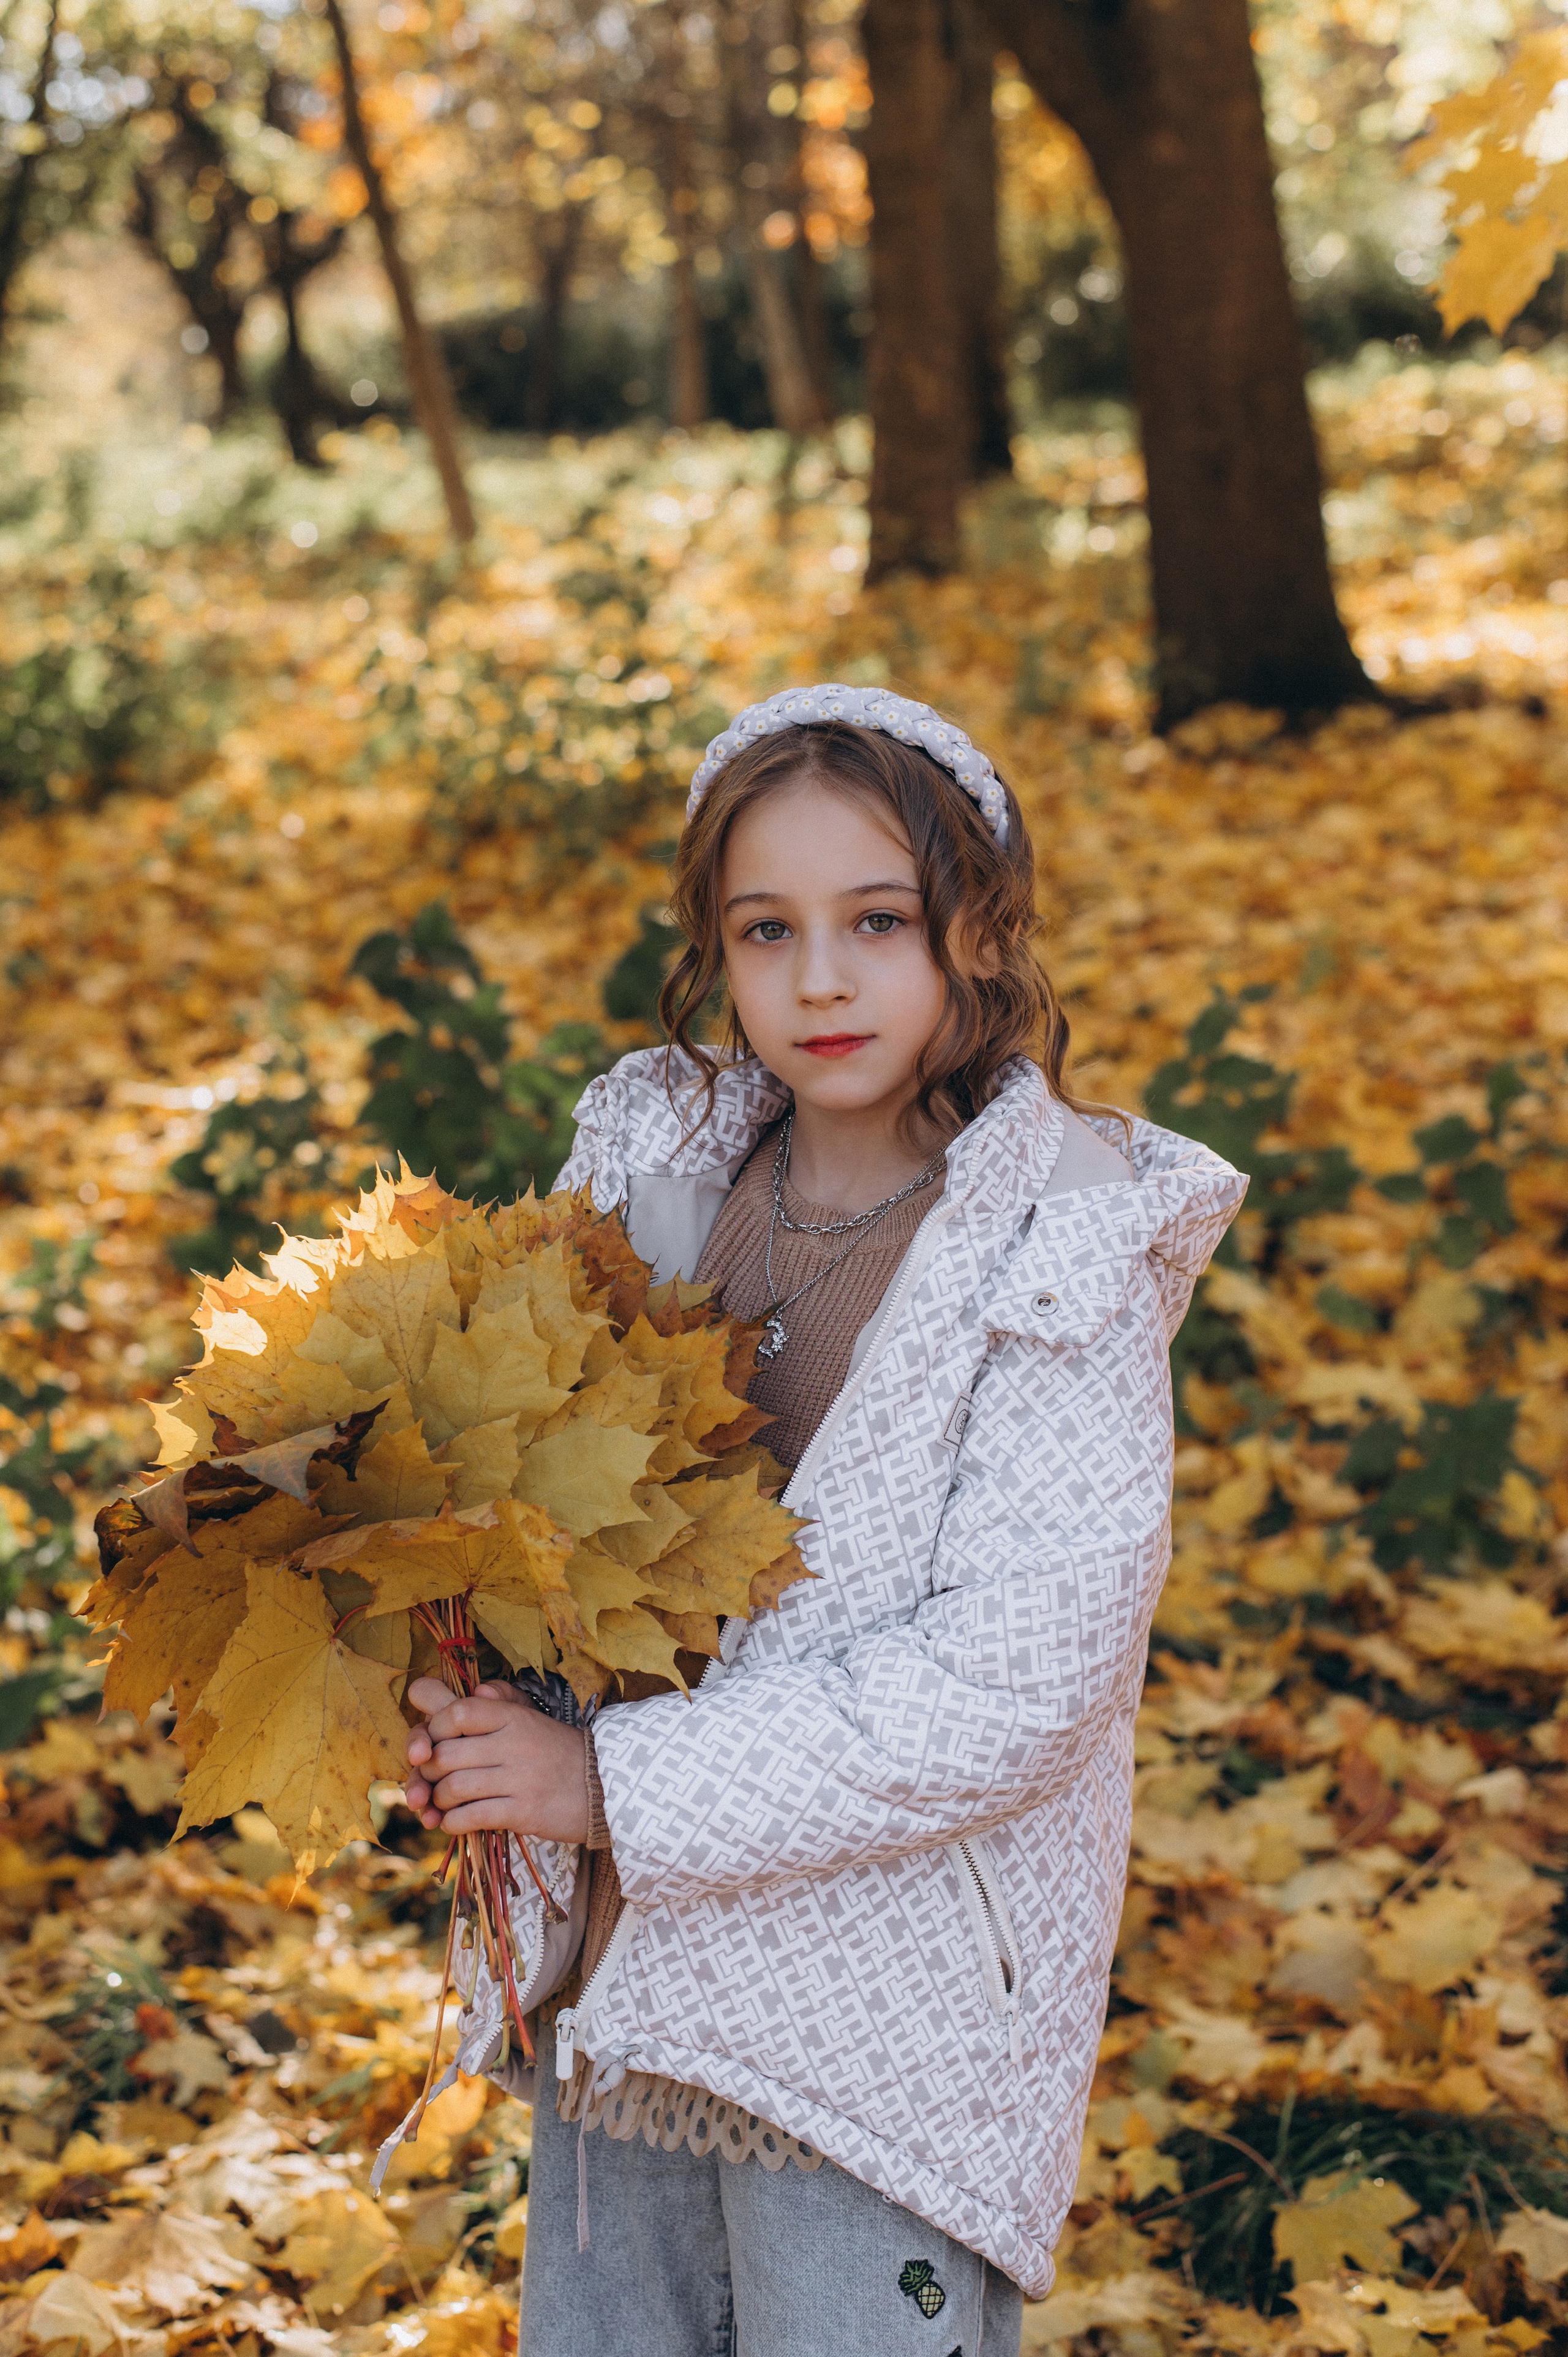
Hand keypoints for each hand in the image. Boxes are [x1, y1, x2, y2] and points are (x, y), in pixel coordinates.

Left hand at [403, 1678, 589, 1842]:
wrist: (603, 1787)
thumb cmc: (557, 1753)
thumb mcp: (531, 1719)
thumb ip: (500, 1701)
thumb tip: (476, 1691)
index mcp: (513, 1717)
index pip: (458, 1712)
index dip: (434, 1728)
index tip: (435, 1743)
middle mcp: (514, 1743)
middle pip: (445, 1755)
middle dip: (428, 1773)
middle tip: (432, 1780)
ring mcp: (519, 1778)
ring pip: (453, 1787)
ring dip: (439, 1800)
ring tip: (445, 1802)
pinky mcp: (523, 1812)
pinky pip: (471, 1817)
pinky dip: (453, 1822)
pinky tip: (455, 1821)